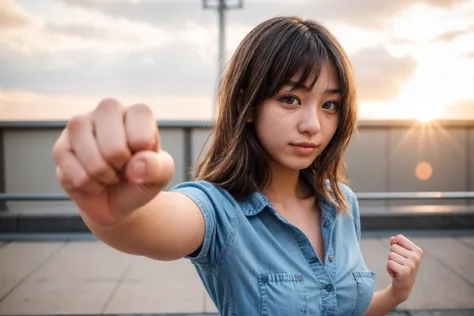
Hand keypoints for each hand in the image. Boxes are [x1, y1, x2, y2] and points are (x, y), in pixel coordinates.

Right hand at [52, 99, 174, 226]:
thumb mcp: (161, 174)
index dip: (143, 148)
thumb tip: (136, 165)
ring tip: (110, 174)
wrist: (119, 200)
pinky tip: (94, 180)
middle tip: (124, 167)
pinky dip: (87, 184)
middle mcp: (107, 111)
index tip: (144, 156)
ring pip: (90, 157)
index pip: (141, 121)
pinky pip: (71, 170)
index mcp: (136, 112)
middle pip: (114, 146)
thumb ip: (157, 167)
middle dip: (122, 167)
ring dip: (103, 176)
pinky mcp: (61, 146)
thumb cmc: (142, 178)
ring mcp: (81, 125)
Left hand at [386, 234, 422, 303]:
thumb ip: (396, 243)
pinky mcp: (405, 271)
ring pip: (390, 255)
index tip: (400, 255)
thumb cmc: (401, 267)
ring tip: (397, 269)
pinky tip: (396, 274)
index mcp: (417, 250)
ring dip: (390, 262)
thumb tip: (392, 239)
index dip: (395, 244)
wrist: (403, 286)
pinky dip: (389, 269)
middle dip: (392, 255)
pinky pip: (389, 263)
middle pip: (393, 247)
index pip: (399, 238)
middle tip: (399, 264)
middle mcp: (416, 257)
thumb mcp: (401, 253)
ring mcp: (411, 264)